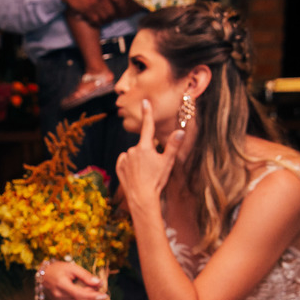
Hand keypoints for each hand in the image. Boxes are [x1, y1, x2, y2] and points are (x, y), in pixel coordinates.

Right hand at [41, 260, 107, 299]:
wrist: (43, 274)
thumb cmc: (58, 268)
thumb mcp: (72, 268)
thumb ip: (85, 276)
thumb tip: (99, 283)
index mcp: (62, 285)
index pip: (80, 293)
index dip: (93, 296)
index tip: (104, 294)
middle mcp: (59, 295)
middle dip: (94, 299)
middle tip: (103, 295)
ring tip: (98, 299)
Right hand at [62, 0, 128, 26]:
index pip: (119, 0)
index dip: (122, 7)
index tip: (122, 11)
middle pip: (112, 12)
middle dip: (112, 17)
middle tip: (111, 18)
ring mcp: (94, 5)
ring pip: (104, 18)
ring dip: (105, 21)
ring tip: (105, 21)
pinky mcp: (87, 11)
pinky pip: (96, 20)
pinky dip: (97, 23)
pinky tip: (97, 22)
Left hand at [115, 99, 184, 214]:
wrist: (141, 198)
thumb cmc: (156, 180)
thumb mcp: (168, 162)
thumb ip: (173, 145)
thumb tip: (180, 131)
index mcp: (145, 147)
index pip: (148, 126)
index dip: (147, 113)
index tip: (145, 101)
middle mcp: (132, 150)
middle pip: (143, 146)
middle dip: (148, 153)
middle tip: (153, 168)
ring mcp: (124, 159)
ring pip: (134, 154)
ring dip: (139, 160)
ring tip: (145, 174)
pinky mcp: (119, 167)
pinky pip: (126, 161)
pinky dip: (131, 165)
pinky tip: (136, 175)